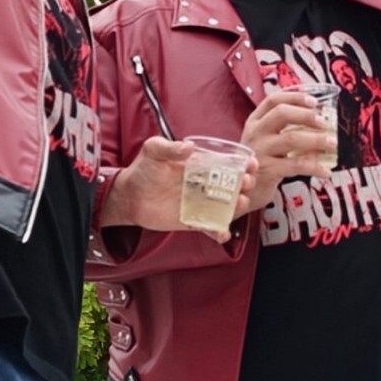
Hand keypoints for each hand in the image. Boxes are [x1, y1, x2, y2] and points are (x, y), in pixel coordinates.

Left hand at [100, 136, 256, 243]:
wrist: (129, 197)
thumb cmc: (142, 170)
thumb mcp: (152, 151)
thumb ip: (168, 147)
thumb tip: (188, 147)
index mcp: (199, 165)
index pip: (225, 162)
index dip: (241, 163)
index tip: (251, 163)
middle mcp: (203, 184)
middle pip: (231, 184)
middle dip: (244, 183)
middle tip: (247, 182)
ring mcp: (199, 203)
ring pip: (226, 206)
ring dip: (237, 206)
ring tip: (240, 203)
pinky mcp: (193, 221)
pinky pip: (210, 227)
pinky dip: (218, 232)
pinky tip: (223, 233)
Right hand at [240, 89, 336, 209]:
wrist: (243, 191)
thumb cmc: (261, 162)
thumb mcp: (268, 142)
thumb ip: (287, 132)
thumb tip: (321, 127)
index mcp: (255, 121)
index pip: (273, 100)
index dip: (295, 97)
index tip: (314, 102)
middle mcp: (256, 132)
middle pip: (282, 113)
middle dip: (307, 115)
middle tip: (324, 123)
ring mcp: (260, 150)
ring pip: (292, 138)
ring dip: (316, 139)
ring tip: (333, 144)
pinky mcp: (267, 170)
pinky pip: (296, 165)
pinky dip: (315, 167)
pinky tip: (326, 171)